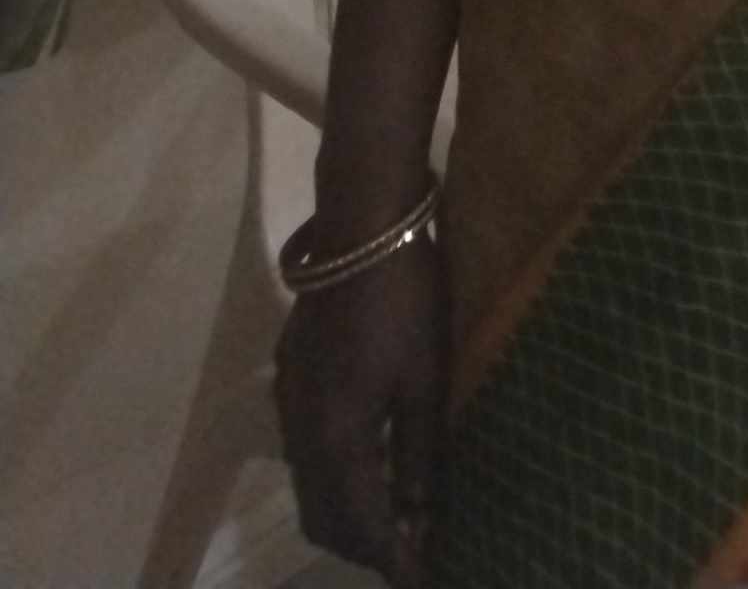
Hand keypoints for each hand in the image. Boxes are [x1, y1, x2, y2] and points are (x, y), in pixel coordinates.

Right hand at [274, 239, 447, 585]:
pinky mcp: (292, 377)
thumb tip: (419, 518)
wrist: (361, 227)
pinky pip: (307, 451)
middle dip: (363, 543)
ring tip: (397, 514)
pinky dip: (336, 474)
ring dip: (348, 510)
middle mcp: (300, 433)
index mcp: (335, 440)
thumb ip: (419, 455)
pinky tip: (371, 462)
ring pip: (311, 484)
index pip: (358, 525)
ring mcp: (290, 403)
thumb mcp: (425, 380)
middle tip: (409, 551)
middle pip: (323, 515)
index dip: (389, 559)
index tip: (419, 577)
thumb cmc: (405, 302)